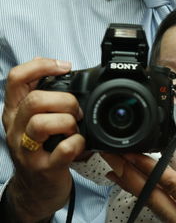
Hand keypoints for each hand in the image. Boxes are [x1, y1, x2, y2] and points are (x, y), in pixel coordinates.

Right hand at [2, 58, 84, 221]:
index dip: (41, 66)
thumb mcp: (34, 120)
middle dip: (64, 100)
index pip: (16, 78)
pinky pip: (63, 150)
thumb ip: (42, 96)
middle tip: (77, 111)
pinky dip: (77, 143)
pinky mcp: (43, 169)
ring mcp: (27, 151)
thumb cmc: (40, 150)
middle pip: (34, 100)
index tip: (65, 67)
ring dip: (68, 122)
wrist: (35, 190)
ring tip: (74, 129)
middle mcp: (16, 129)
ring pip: (42, 123)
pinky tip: (78, 144)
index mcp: (15, 112)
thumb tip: (51, 67)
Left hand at [105, 130, 175, 222]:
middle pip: (152, 200)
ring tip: (115, 169)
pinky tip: (131, 184)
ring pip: (150, 208)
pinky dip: (142, 197)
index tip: (132, 153)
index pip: (171, 185)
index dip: (149, 168)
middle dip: (128, 177)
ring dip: (131, 187)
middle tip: (112, 159)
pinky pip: (156, 212)